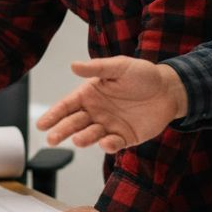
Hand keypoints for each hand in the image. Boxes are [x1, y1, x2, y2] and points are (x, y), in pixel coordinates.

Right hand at [37, 57, 187, 152]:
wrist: (169, 90)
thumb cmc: (143, 75)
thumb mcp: (120, 66)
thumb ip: (97, 68)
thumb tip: (73, 65)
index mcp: (90, 94)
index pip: (67, 106)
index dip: (54, 115)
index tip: (41, 124)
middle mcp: (96, 111)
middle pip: (74, 123)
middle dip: (61, 131)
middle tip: (52, 139)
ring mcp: (109, 125)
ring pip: (91, 135)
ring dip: (83, 138)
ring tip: (78, 140)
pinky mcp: (124, 137)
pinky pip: (113, 144)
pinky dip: (108, 145)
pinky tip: (106, 142)